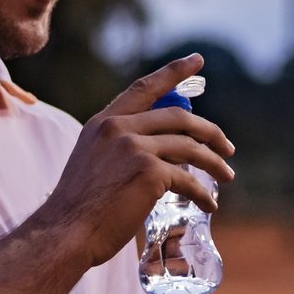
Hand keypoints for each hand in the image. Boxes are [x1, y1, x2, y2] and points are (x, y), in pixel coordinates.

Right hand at [29, 54, 236, 267]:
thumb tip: (158, 151)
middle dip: (209, 132)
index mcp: (103, 123)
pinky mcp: (149, 172)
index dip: (173, 72)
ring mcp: (135, 148)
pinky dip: (203, 193)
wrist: (65, 233)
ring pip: (190, 147)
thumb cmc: (79, 208)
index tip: (196, 60)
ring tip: (227, 175)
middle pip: (178, 117)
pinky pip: (188, 179)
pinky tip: (209, 204)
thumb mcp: (92, 162)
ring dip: (214, 162)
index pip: (144, 89)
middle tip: (227, 148)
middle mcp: (119, 128)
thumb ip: (117, 147)